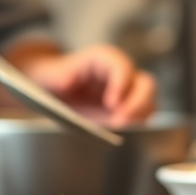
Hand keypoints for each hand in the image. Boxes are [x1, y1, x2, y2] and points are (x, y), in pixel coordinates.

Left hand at [3, 42, 155, 127]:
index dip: (121, 82)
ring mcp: (126, 93)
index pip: (119, 65)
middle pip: (144, 82)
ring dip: (141, 116)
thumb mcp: (47, 74)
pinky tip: (124, 134)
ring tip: (122, 130)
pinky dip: (139, 126)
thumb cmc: (50, 77)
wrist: (49, 89)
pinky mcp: (126, 110)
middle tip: (121, 121)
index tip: (112, 102)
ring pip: (149, 100)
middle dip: (138, 103)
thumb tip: (67, 81)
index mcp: (100, 59)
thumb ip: (56, 75)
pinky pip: (143, 116)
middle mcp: (118, 74)